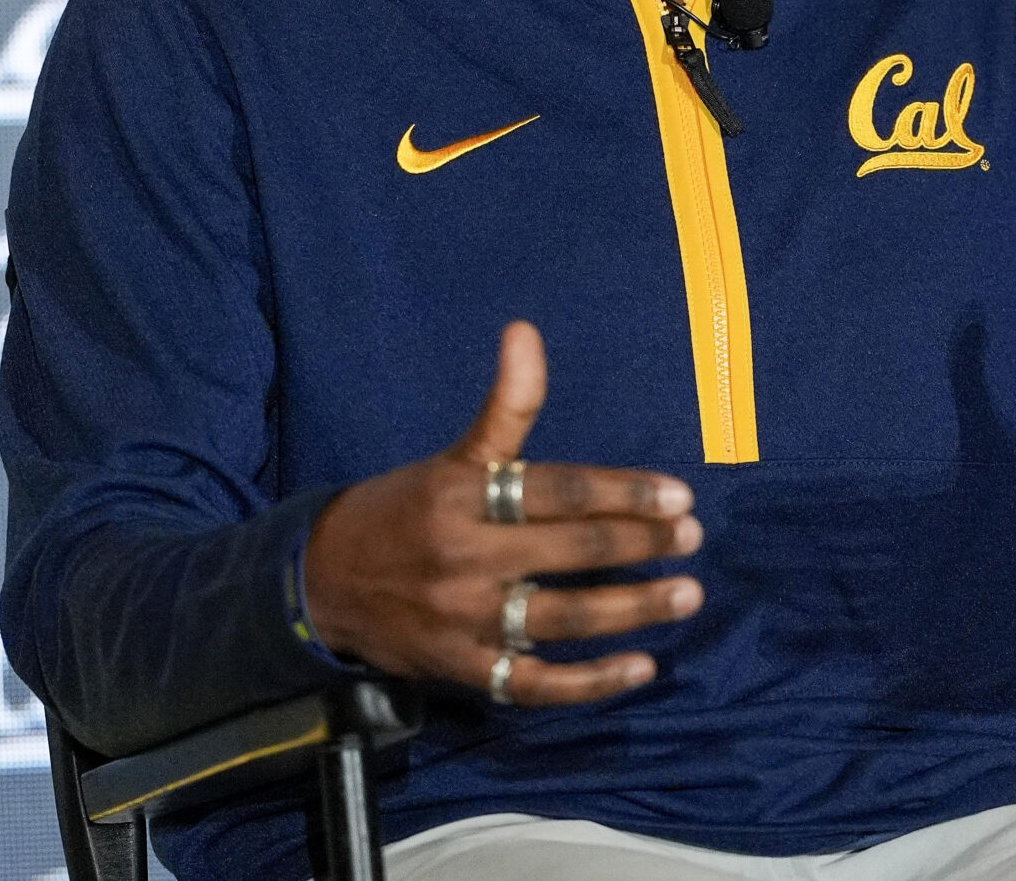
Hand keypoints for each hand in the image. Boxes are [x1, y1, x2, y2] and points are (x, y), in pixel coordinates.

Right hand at [300, 320, 704, 704]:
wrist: (323, 583)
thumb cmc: (406, 510)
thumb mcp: (453, 457)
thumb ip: (505, 406)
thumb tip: (526, 331)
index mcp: (463, 497)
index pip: (556, 491)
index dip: (622, 492)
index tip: (679, 495)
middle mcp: (465, 558)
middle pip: (568, 552)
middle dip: (639, 544)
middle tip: (692, 538)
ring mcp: (463, 620)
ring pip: (561, 618)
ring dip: (631, 610)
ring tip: (686, 595)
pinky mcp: (462, 669)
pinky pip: (532, 683)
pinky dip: (589, 683)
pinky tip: (641, 667)